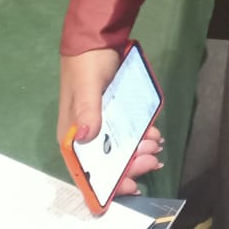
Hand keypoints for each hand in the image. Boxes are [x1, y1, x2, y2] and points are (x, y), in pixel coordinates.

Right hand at [58, 49, 164, 197]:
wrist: (98, 40)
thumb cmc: (87, 64)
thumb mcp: (87, 86)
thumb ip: (88, 110)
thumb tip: (88, 136)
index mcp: (72, 134)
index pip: (87, 169)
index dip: (106, 184)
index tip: (129, 188)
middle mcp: (86, 134)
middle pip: (108, 163)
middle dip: (131, 166)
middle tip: (152, 160)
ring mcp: (102, 125)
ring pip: (121, 150)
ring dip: (139, 152)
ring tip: (156, 145)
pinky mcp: (115, 115)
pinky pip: (129, 134)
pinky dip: (142, 138)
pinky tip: (155, 135)